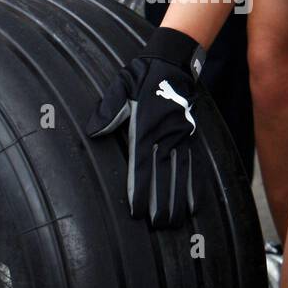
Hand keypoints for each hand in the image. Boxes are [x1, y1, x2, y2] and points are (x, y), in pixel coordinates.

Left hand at [86, 26, 206, 227]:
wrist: (172, 62)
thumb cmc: (142, 76)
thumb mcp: (121, 88)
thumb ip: (109, 111)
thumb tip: (94, 131)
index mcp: (145, 128)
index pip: (141, 166)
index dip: (140, 190)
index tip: (137, 211)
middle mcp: (164, 136)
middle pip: (163, 176)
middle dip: (160, 202)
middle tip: (158, 225)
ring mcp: (179, 137)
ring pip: (179, 174)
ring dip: (177, 199)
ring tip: (174, 222)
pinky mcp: (188, 135)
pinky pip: (192, 164)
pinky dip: (193, 185)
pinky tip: (193, 203)